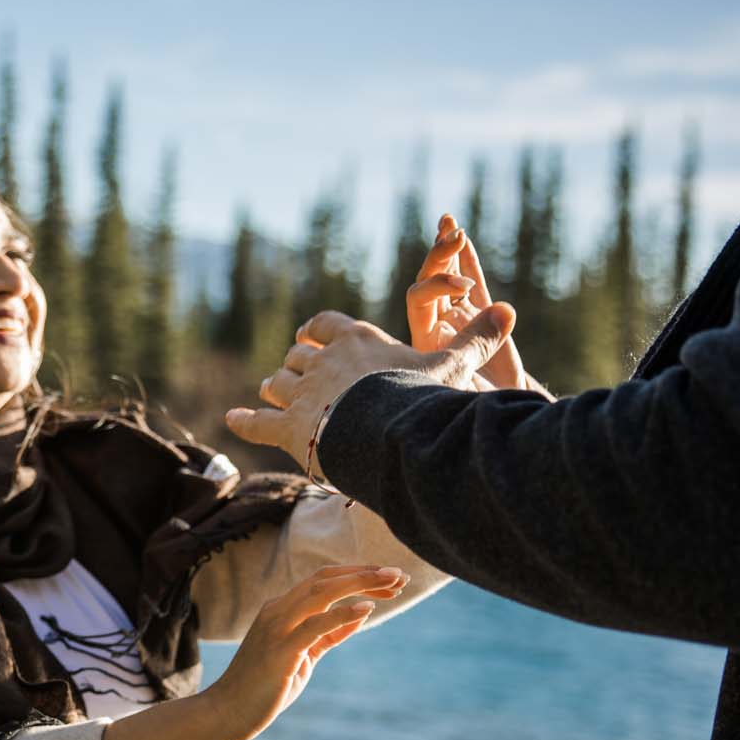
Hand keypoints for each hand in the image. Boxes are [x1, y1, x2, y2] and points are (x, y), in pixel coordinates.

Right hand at [199, 565, 406, 739]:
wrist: (227, 713)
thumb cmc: (265, 687)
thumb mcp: (304, 656)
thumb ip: (327, 635)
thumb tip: (359, 614)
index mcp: (282, 609)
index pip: (324, 579)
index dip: (358, 575)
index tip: (390, 581)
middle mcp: (278, 611)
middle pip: (326, 578)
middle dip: (365, 573)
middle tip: (399, 575)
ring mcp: (277, 628)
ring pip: (321, 592)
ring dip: (360, 583)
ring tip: (393, 583)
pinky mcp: (280, 650)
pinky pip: (315, 625)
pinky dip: (341, 614)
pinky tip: (366, 608)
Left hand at [225, 304, 516, 469]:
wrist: (386, 430)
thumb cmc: (419, 395)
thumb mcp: (451, 365)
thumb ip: (476, 340)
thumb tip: (508, 309)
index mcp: (355, 341)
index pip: (327, 325)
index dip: (318, 329)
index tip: (310, 334)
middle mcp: (322, 362)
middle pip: (298, 356)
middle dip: (295, 364)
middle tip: (293, 370)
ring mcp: (301, 394)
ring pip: (275, 384)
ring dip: (271, 388)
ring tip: (267, 392)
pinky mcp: (286, 428)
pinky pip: (257, 423)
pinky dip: (243, 421)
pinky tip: (231, 420)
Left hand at [406, 213, 548, 395]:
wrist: (491, 422)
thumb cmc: (470, 411)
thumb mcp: (463, 386)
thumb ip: (473, 355)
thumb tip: (503, 311)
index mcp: (426, 339)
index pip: (420, 299)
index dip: (437, 286)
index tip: (462, 288)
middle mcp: (437, 326)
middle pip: (429, 281)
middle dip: (440, 258)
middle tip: (453, 237)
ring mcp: (459, 319)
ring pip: (448, 277)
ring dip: (447, 251)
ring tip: (449, 222)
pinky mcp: (483, 318)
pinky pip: (472, 282)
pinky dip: (467, 260)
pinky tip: (460, 237)